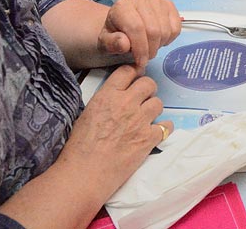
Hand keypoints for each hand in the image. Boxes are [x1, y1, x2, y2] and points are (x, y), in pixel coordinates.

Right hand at [56, 64, 168, 192]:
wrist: (84, 174)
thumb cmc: (78, 148)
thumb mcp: (87, 114)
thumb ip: (105, 101)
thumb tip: (114, 98)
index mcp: (108, 96)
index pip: (127, 71)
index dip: (133, 74)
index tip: (135, 79)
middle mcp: (127, 103)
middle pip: (148, 83)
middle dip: (147, 90)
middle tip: (142, 99)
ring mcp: (140, 120)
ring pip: (158, 103)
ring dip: (153, 109)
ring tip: (146, 118)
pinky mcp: (149, 138)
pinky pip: (167, 126)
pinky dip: (163, 129)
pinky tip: (155, 132)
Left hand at [97, 0, 180, 69]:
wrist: (122, 24)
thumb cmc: (114, 34)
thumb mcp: (105, 43)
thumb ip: (112, 44)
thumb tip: (125, 44)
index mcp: (122, 7)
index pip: (136, 28)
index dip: (141, 48)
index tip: (141, 62)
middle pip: (153, 30)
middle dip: (151, 50)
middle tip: (145, 57)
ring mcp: (157, 1)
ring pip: (166, 30)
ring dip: (159, 45)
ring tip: (149, 47)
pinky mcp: (169, 5)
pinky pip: (176, 28)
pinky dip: (169, 39)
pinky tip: (158, 40)